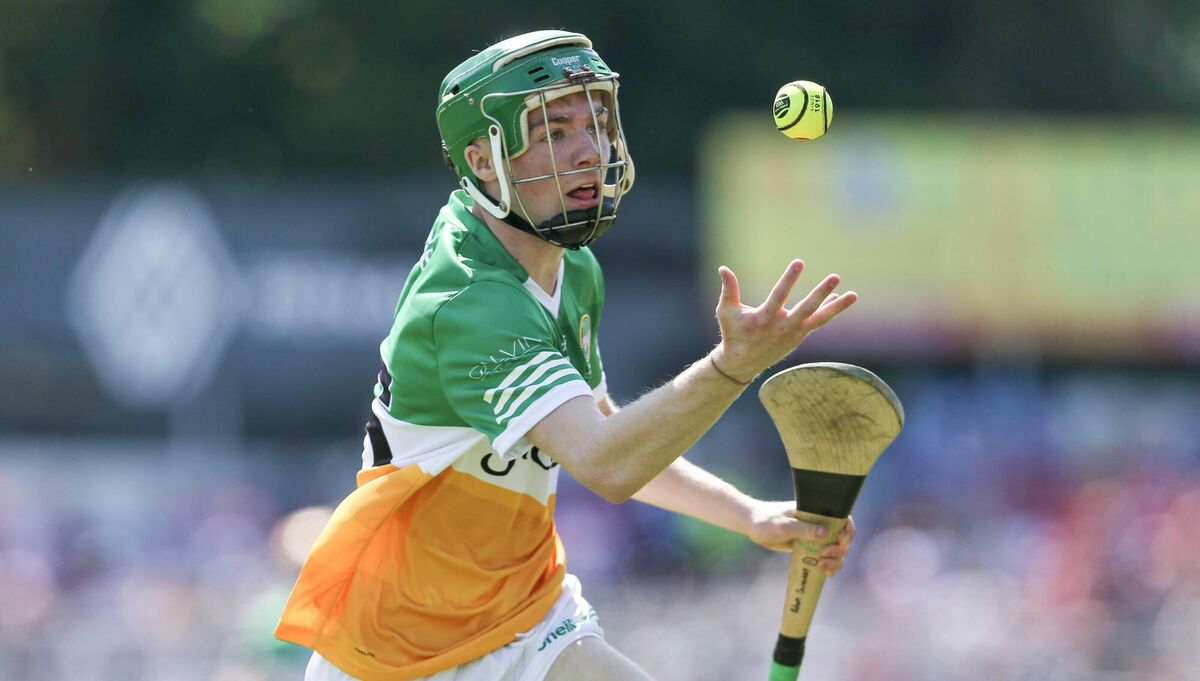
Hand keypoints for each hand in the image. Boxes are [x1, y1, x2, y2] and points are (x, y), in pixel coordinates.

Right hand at [710, 260, 856, 382]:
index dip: (789, 279)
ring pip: (819, 319)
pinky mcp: (799, 337)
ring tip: (854, 294)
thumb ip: (728, 289)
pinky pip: (817, 322)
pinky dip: (828, 310)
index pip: (779, 296)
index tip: (799, 262)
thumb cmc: (733, 333)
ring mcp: (793, 333)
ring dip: (837, 306)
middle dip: (821, 292)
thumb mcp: (726, 311)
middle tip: (835, 276)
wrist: (742, 364)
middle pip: (807, 308)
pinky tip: (838, 297)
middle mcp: (782, 327)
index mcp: (763, 319)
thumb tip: (723, 269)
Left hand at [747, 500, 856, 576]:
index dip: (848, 531)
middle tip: (824, 556)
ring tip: (822, 567)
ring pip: (836, 551)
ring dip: (835, 561)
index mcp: (817, 512)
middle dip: (839, 550)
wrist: (753, 526)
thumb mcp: (785, 525)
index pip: (843, 519)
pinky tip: (826, 574)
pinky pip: (826, 558)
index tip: (840, 541)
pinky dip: (830, 566)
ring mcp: (816, 537)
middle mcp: (820, 524)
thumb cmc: (767, 521)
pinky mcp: (809, 548)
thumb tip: (826, 533)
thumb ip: (804, 529)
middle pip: (842, 539)